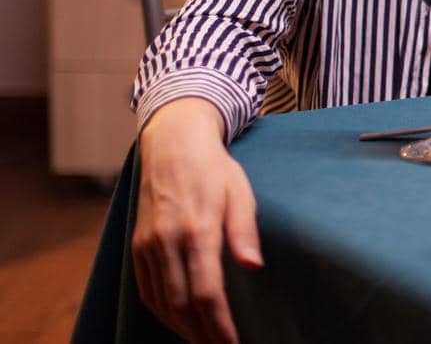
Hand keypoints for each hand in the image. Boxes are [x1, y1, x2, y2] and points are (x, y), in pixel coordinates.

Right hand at [133, 98, 261, 343]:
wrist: (172, 145)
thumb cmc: (215, 169)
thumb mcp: (240, 193)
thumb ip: (245, 232)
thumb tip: (253, 267)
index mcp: (198, 229)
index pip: (207, 292)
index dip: (219, 324)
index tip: (233, 342)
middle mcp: (167, 241)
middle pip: (181, 304)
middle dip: (201, 334)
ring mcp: (148, 245)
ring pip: (159, 302)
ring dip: (180, 328)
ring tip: (204, 341)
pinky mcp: (137, 246)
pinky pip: (146, 290)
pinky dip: (161, 312)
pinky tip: (179, 321)